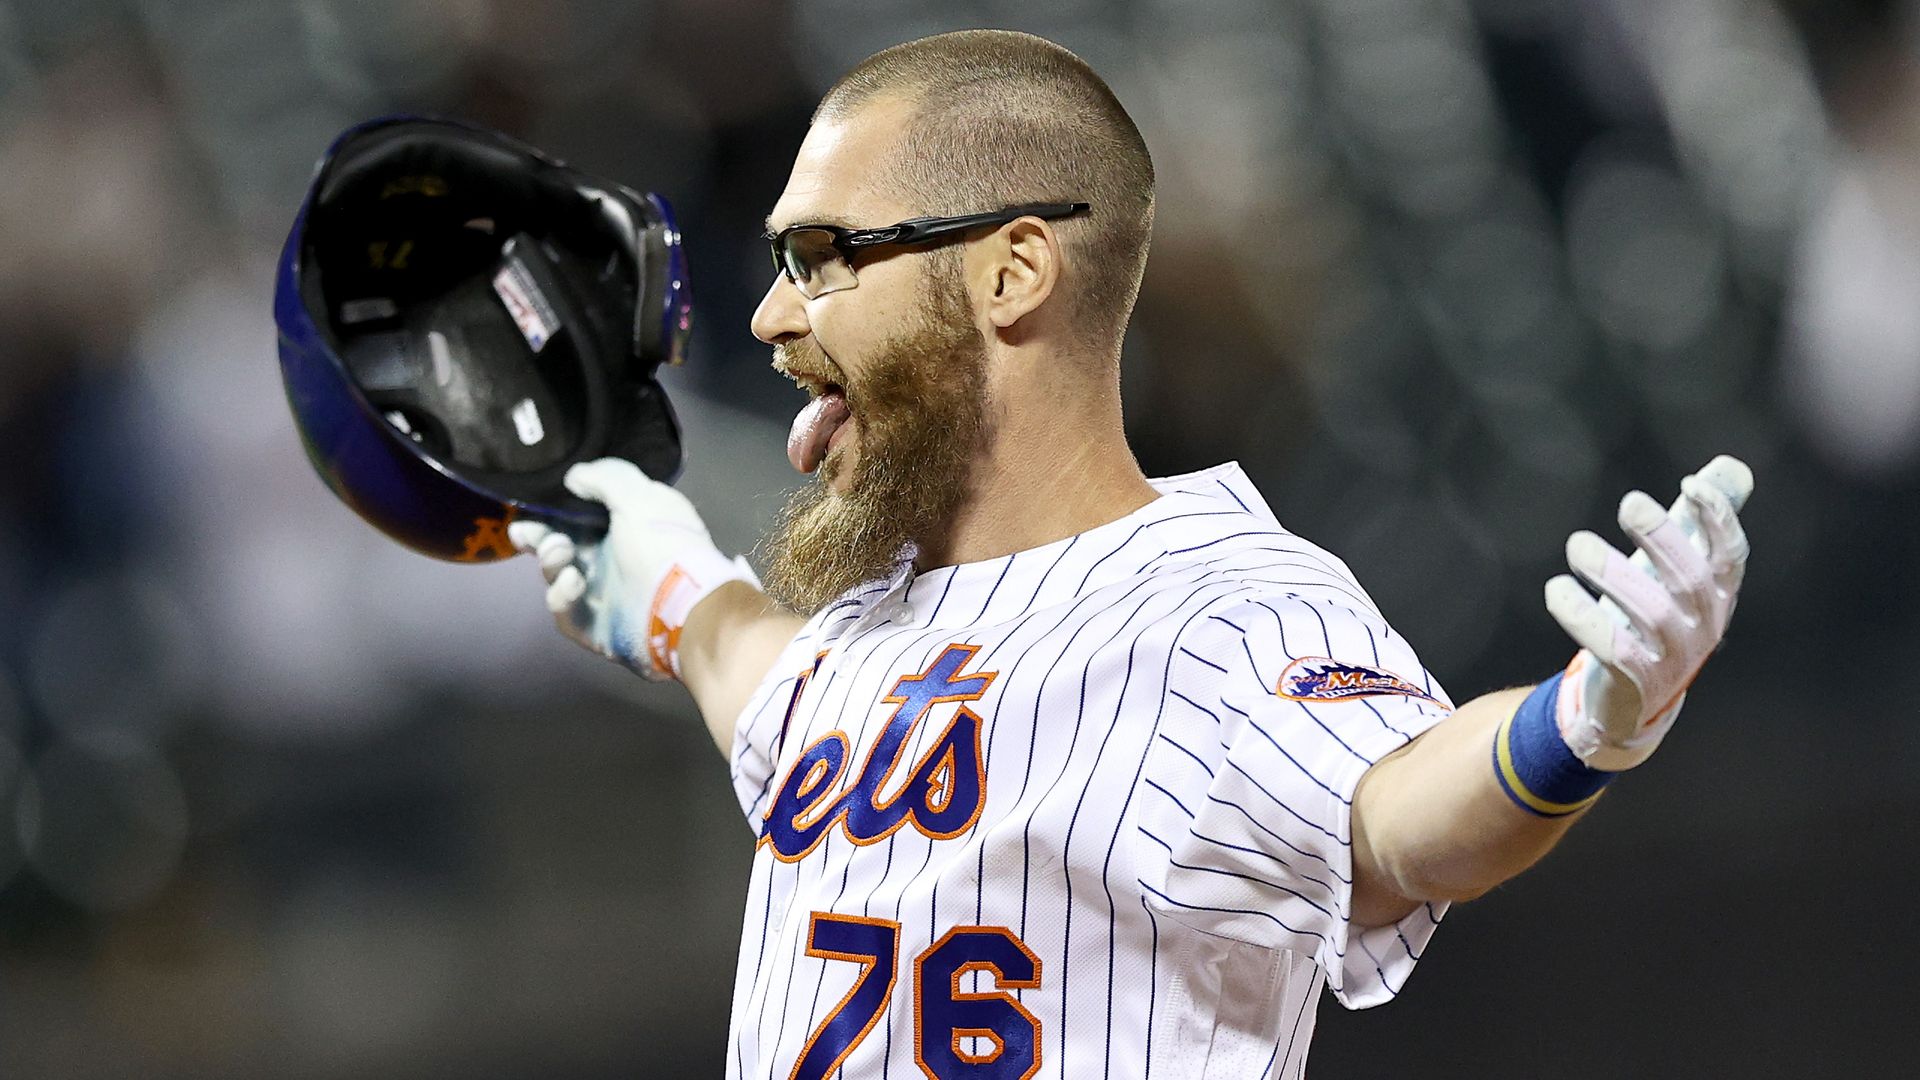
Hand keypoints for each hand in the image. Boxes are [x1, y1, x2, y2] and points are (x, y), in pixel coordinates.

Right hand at [507, 458, 757, 680]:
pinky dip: (561, 594)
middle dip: (539, 538)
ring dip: (551, 560)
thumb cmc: (664, 544)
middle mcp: (612, 561)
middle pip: (561, 547)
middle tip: (524, 532)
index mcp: (626, 529)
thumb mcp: (640, 496)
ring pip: (557, 576)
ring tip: (562, 552)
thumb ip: (606, 478)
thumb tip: (575, 476)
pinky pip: (563, 612)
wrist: (684, 605)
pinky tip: (574, 582)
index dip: (553, 511)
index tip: (531, 504)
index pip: (580, 517)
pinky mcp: (593, 628)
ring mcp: (602, 597)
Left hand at [1543, 455, 1752, 770]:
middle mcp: (1704, 626)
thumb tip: (1730, 467)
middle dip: (1662, 538)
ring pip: (1651, 613)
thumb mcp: (1679, 575)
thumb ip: (1700, 526)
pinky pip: (1613, 648)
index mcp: (1719, 596)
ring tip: (1578, 545)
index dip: (1718, 520)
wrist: (1632, 703)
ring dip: (1614, 574)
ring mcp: (1673, 658)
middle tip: (1629, 503)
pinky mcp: (1635, 682)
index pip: (1731, 556)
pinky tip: (1557, 590)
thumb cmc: (1656, 622)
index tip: (1690, 484)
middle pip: (1692, 580)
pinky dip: (1583, 617)